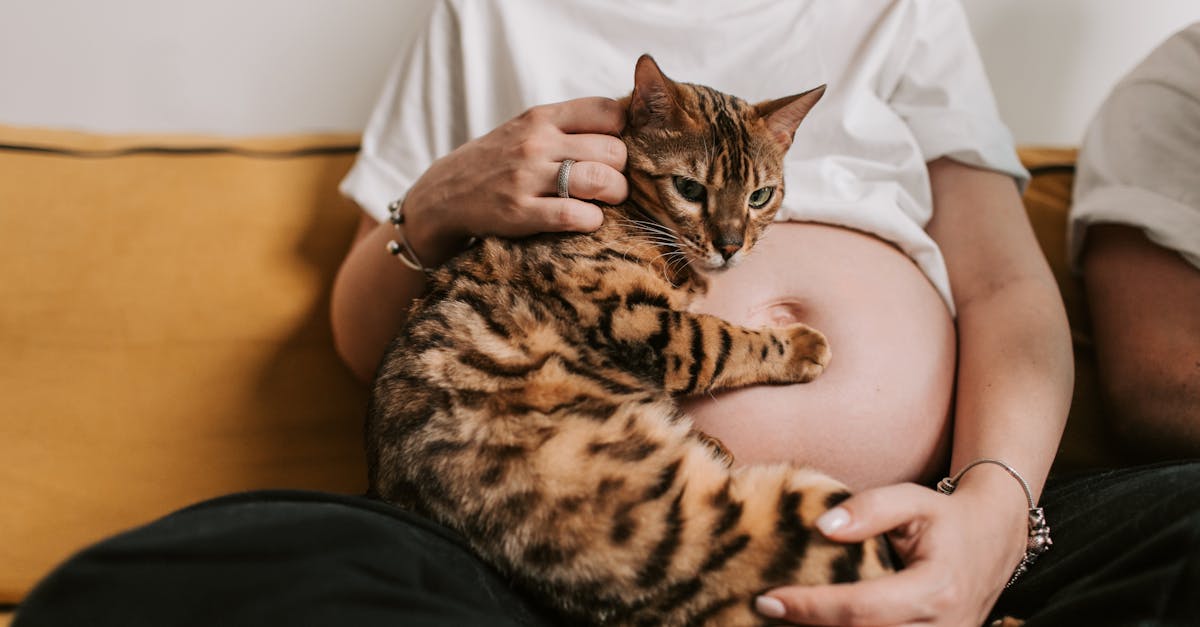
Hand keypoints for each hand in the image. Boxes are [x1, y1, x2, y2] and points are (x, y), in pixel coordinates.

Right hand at [402, 97, 628, 264]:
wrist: (445, 194)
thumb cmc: (498, 162)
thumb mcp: (525, 129)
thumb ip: (566, 125)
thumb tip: (623, 127)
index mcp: (541, 117)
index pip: (607, 111)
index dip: (622, 133)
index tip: (615, 151)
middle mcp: (535, 142)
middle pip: (612, 150)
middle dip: (622, 170)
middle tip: (613, 183)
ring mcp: (526, 177)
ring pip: (599, 180)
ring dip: (614, 195)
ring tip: (607, 202)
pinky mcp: (518, 212)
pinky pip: (573, 215)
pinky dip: (592, 220)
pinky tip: (588, 221)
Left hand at [756, 475, 1027, 625]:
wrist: (995, 540)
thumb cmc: (947, 518)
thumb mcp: (913, 499)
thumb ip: (870, 508)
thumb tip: (823, 527)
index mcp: (936, 589)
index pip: (859, 608)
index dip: (810, 607)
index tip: (767, 599)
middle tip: (765, 612)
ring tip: (786, 621)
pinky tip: (817, 625)